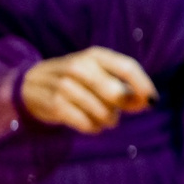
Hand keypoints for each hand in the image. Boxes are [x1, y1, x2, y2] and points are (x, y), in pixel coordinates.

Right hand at [20, 46, 157, 133]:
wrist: (30, 84)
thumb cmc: (77, 81)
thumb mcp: (99, 76)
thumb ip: (125, 88)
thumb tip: (148, 102)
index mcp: (95, 55)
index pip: (127, 67)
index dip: (143, 85)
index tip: (152, 101)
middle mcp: (79, 66)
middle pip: (115, 92)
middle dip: (123, 107)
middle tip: (118, 112)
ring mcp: (64, 84)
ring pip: (102, 111)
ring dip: (108, 120)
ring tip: (102, 118)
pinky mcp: (54, 103)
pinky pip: (86, 123)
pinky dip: (93, 128)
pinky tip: (90, 124)